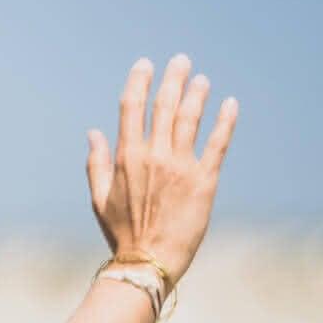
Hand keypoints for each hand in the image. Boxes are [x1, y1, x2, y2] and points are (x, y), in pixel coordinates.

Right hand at [86, 55, 237, 285]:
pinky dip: (225, 121)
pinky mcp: (204, 179)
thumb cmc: (121, 232)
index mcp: (127, 157)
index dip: (139, 81)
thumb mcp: (99, 197)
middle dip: (174, 79)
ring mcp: (180, 166)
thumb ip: (96, 162)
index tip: (145, 64)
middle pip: (165, 105)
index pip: (132, 108)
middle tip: (182, 61)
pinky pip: (218, 142)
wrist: (148, 261)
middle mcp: (154, 156)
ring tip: (202, 80)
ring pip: (191, 118)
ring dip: (197, 94)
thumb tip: (93, 132)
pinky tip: (229, 104)